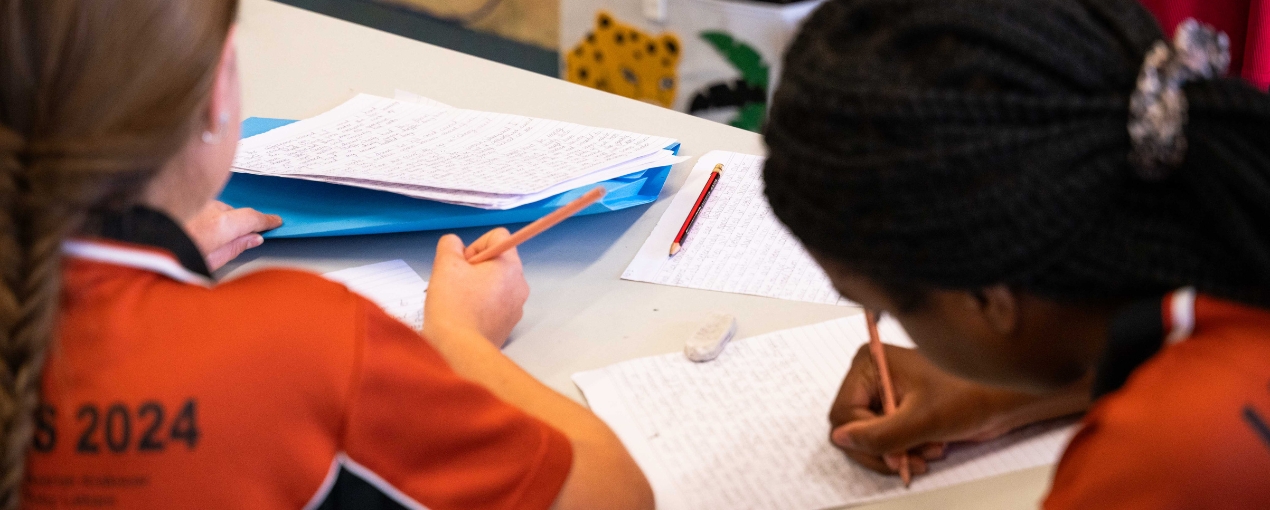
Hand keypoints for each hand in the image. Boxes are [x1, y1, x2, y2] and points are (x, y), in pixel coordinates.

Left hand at [184, 201, 282, 269]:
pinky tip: (194, 230)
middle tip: (232, 242)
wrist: (142, 253)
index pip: (252, 218)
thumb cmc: (176, 259)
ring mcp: (195, 204)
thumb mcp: (212, 261)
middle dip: (238, 225)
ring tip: (204, 240)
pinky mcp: (180, 200)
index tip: (276, 222)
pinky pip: (202, 208)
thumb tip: (253, 239)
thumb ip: (236, 247)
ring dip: (218, 221)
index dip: (267, 221)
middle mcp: (208, 209)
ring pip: (217, 209)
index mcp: (220, 225)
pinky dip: (203, 218)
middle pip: (235, 212)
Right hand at [424, 229, 529, 347]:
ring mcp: (516, 307)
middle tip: (455, 282)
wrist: (460, 349)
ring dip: (476, 286)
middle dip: (475, 267)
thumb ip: (450, 245)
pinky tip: (464, 315)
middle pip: (497, 261)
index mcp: (510, 266)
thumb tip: (455, 244)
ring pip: (495, 284)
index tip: (462, 263)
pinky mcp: (508, 325)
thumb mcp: (445, 265)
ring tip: (457, 300)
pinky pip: (495, 304)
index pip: (498, 236)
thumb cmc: (453, 306)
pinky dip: (480, 305)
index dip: (475, 245)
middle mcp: (520, 284)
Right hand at [828, 345, 1089, 475]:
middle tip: (909, 459)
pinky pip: (886, 441)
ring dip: (899, 452)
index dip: (865, 439)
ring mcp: (885, 393)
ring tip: (928, 448)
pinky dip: (907, 451)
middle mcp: (873, 376)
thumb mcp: (923, 419)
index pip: (843, 414)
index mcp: (870, 363)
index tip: (893, 451)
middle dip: (885, 448)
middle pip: (852, 429)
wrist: (1004, 399)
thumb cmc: (972, 393)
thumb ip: (879, 433)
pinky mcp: (898, 409)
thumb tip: (842, 439)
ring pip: (869, 440)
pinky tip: (930, 445)